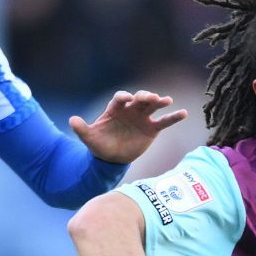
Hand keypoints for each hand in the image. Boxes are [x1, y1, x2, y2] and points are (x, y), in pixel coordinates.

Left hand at [69, 90, 189, 164]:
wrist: (111, 158)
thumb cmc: (100, 144)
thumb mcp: (89, 138)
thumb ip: (81, 129)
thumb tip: (71, 120)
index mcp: (116, 109)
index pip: (120, 99)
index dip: (124, 97)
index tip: (127, 98)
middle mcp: (131, 110)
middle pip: (139, 99)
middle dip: (145, 96)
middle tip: (150, 97)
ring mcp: (142, 118)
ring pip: (153, 106)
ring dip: (160, 102)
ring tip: (167, 100)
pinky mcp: (152, 129)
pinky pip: (164, 122)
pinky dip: (174, 117)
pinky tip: (183, 113)